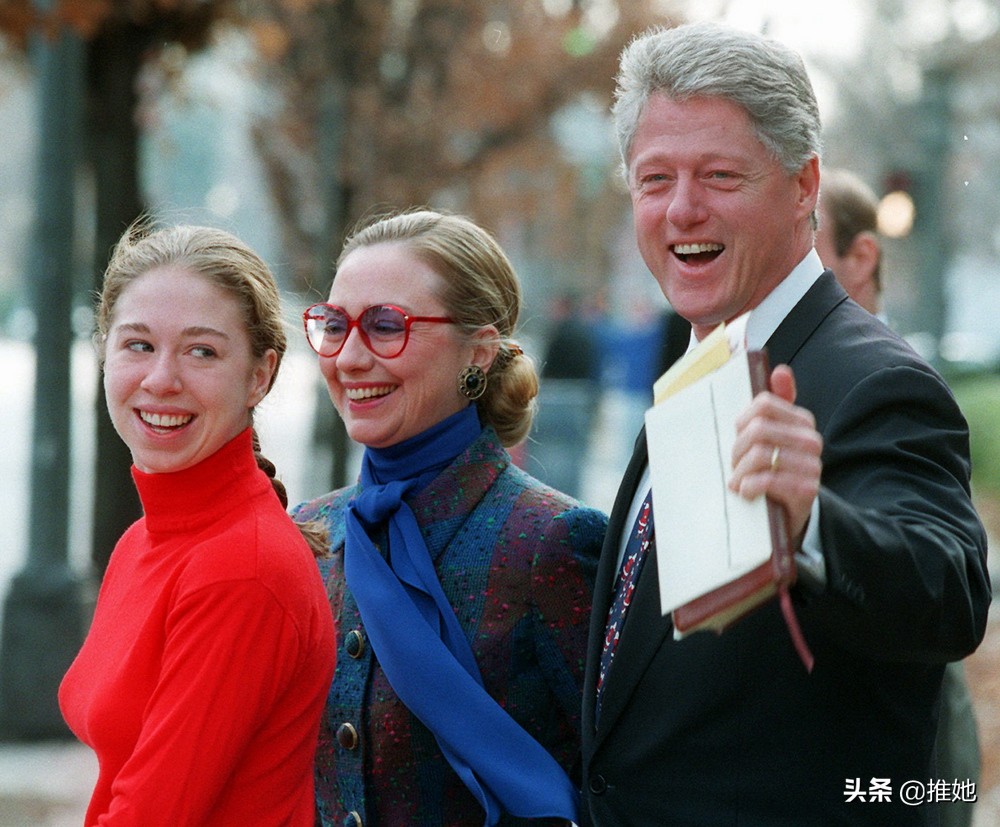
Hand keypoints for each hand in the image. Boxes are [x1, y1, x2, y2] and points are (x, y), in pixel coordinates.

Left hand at [728, 364, 822, 546]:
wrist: (791, 513)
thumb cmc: (773, 470)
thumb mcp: (770, 437)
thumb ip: (775, 404)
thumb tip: (781, 370)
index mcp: (802, 422)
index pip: (763, 405)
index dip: (741, 422)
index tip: (737, 438)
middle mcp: (811, 441)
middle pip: (759, 429)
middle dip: (738, 449)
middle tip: (734, 465)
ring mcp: (812, 466)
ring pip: (761, 454)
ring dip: (740, 471)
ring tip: (738, 481)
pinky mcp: (806, 491)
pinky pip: (768, 479)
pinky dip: (749, 486)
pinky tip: (745, 492)